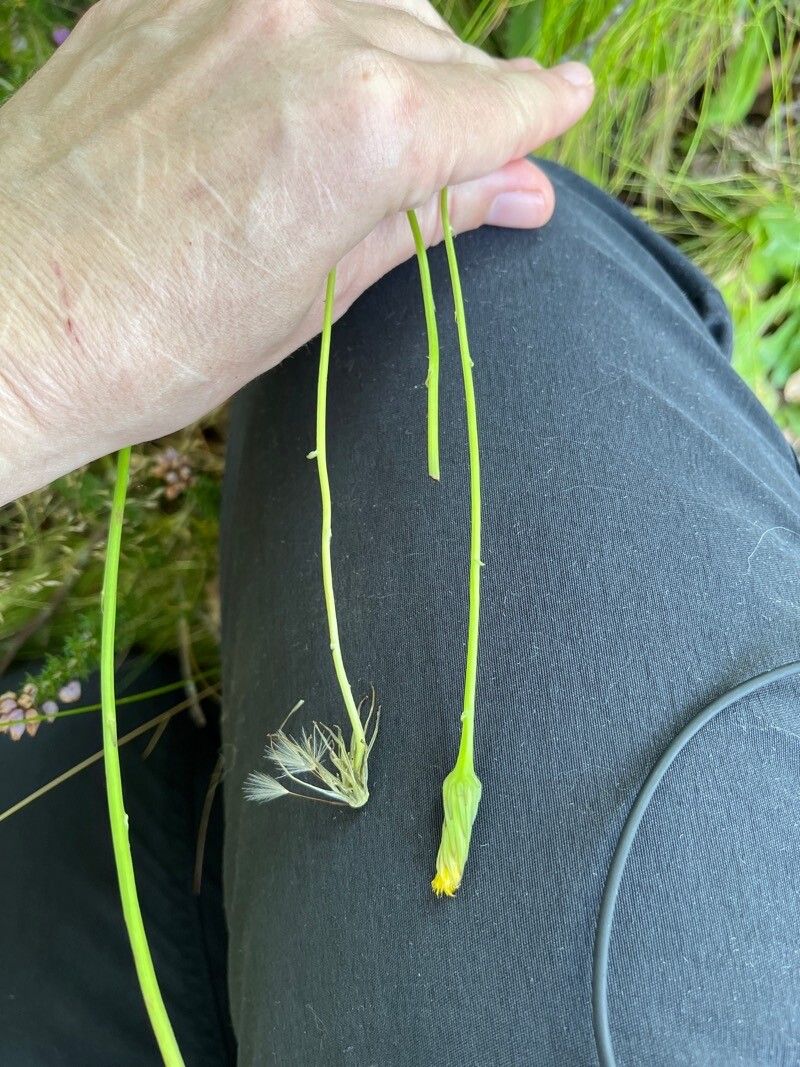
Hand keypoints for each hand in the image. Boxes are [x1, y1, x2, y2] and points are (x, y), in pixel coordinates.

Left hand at [0, 0, 592, 500]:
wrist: (4, 318)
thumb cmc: (160, 340)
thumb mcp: (319, 294)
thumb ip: (430, 218)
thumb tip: (524, 190)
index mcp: (364, 122)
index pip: (499, 101)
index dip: (539, 113)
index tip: (562, 106)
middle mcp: (306, 26)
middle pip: (438, 47)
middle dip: (461, 104)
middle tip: (450, 166)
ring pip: (366, 4)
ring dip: (390, 58)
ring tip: (361, 136)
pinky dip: (311, 33)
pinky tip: (290, 89)